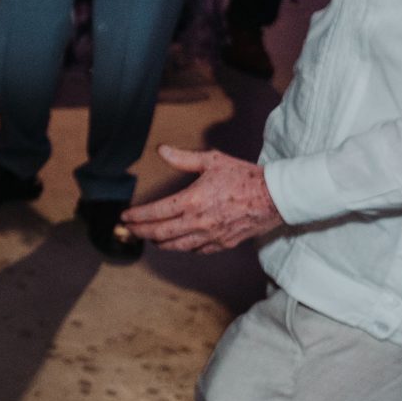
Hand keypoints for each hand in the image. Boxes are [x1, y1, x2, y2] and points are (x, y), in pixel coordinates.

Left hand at [120, 146, 282, 251]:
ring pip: (176, 246)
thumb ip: (183, 158)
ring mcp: (211, 236)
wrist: (276, 197)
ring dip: (159, 243)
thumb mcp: (213, 161)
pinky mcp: (223, 243)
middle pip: (160, 233)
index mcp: (193, 201)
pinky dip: (182, 247)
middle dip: (141, 232)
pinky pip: (196, 250)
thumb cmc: (245, 177)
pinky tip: (177, 243)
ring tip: (149, 238)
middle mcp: (199, 222)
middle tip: (130, 230)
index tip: (125, 217)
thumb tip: (161, 150)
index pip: (156, 213)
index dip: (137, 217)